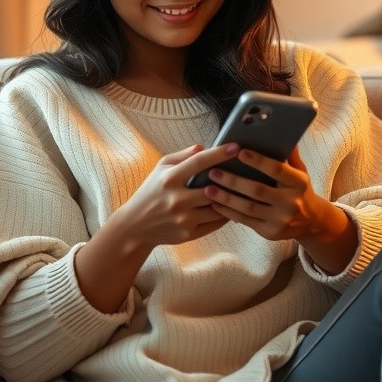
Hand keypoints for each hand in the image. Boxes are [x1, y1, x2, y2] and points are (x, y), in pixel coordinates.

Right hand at [75, 142, 237, 313]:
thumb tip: (204, 147)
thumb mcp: (160, 169)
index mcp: (169, 179)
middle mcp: (177, 199)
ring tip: (241, 189)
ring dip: (230, 198)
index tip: (235, 147)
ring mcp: (184, 219)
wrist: (135, 226)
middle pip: (213, 187)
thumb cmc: (151, 192)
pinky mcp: (189, 234)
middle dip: (230, 179)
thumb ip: (182, 156)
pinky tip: (230, 206)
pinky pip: (215, 223)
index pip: (198, 162)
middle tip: (245, 170)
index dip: (219, 153)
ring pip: (218, 207)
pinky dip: (225, 214)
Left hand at [204, 147, 357, 273]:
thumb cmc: (299, 190)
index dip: (258, 161)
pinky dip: (228, 212)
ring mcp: (280, 219)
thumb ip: (289, 154)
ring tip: (208, 188)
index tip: (239, 151)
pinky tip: (215, 203)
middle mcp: (291, 202)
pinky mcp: (270, 232)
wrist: (311, 222)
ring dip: (225, 197)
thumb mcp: (301, 171)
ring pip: (248, 208)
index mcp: (298, 183)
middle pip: (257, 190)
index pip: (277, 170)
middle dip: (233, 181)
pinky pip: (245, 221)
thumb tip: (280, 132)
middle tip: (213, 171)